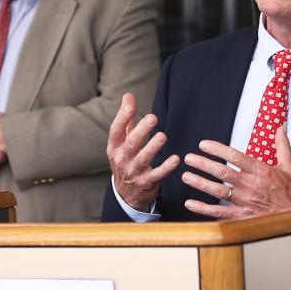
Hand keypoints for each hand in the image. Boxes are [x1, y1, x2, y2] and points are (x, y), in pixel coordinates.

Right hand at [106, 93, 179, 211]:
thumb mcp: (122, 142)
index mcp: (115, 147)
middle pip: (131, 143)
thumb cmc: (126, 160)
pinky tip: (176, 159)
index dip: (122, 118)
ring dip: (153, 148)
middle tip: (153, 117)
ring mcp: (134, 172)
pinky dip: (166, 168)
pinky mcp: (146, 182)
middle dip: (141, 130)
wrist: (126, 193)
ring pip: (144, 159)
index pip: (116, 131)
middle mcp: (122, 159)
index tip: (130, 105)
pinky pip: (157, 175)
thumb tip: (128, 96)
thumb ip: (127, 119)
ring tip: (163, 136)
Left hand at [181, 126, 290, 218]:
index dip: (217, 149)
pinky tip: (190, 203)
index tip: (203, 144)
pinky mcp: (241, 216)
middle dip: (203, 164)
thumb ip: (282, 146)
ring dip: (199, 183)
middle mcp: (250, 185)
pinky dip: (203, 208)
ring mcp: (244, 201)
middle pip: (222, 172)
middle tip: (189, 158)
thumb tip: (281, 127)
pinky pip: (218, 212)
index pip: (235, 156)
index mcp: (260, 171)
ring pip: (217, 191)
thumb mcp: (290, 167)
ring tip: (186, 176)